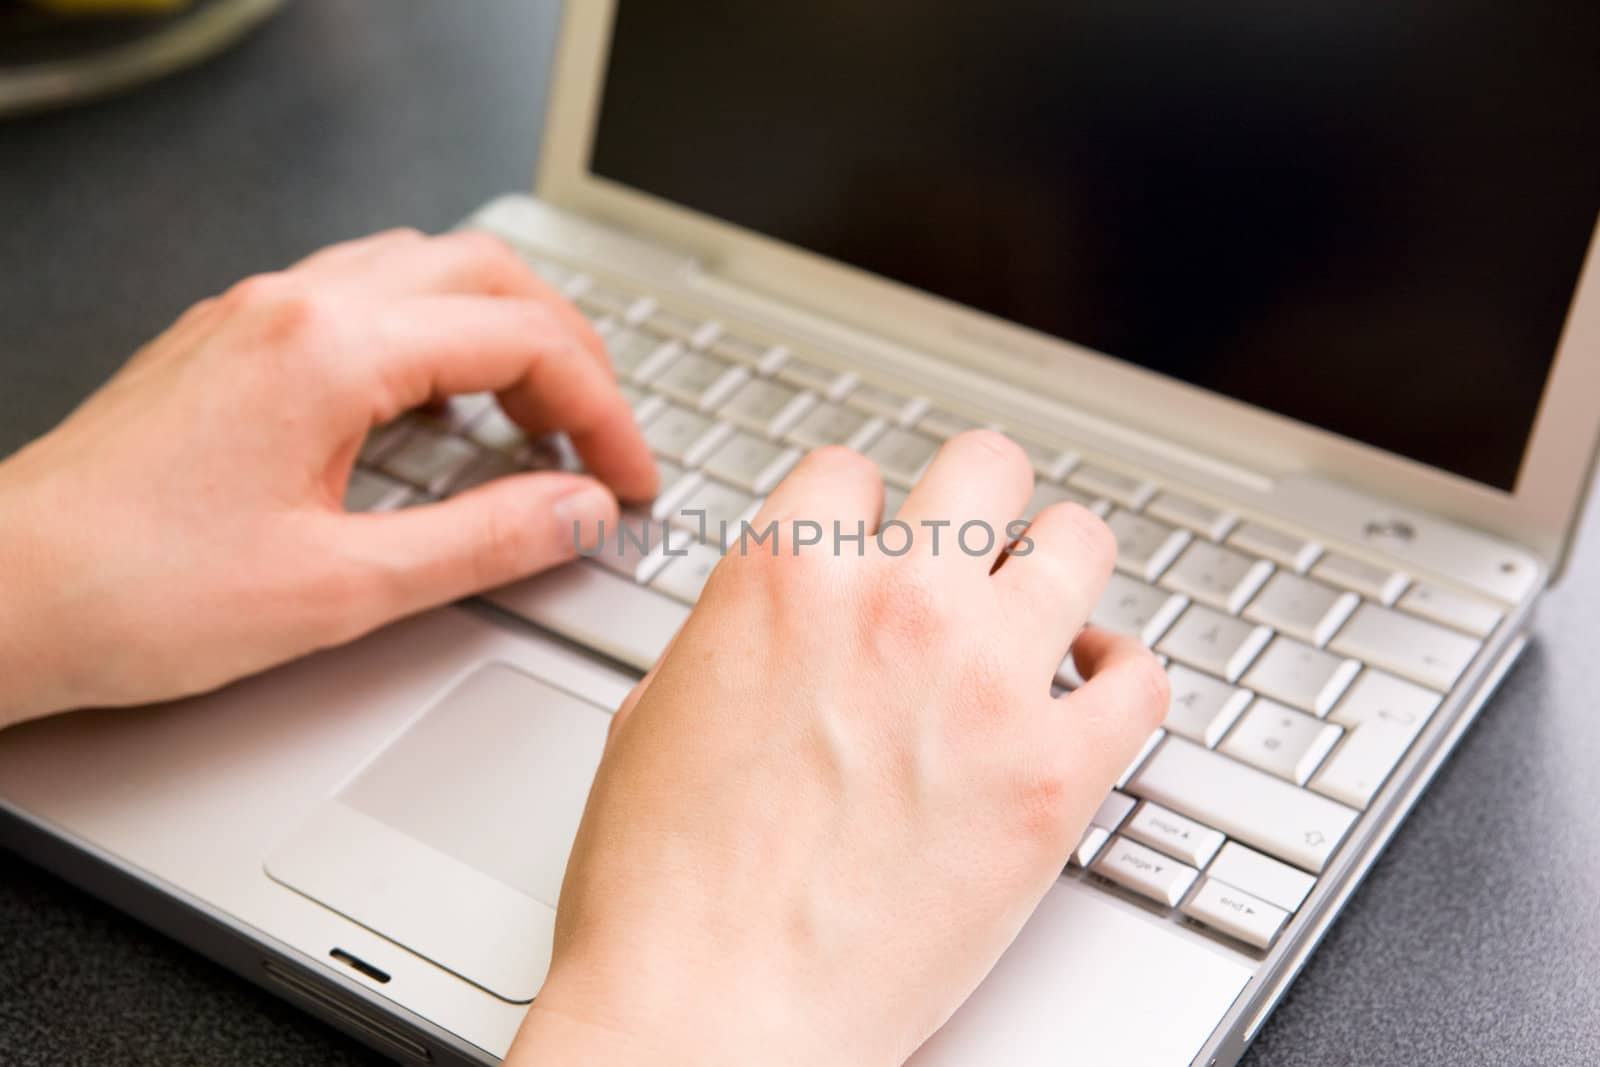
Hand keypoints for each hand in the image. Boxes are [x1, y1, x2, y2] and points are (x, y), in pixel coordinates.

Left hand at [0, 228, 655, 725]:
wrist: (0, 597)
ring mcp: (257, 311)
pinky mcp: (232, 338)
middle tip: (600, 436)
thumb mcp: (344, 588)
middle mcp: (294, 303)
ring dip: (502, 331)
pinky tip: (438, 407)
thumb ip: (486, 540)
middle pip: (486, 275)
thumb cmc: (136, 594)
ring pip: (425, 269)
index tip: (628, 478)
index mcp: (329, 348)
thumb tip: (579, 513)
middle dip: (568, 351)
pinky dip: (436, 337)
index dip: (602, 411)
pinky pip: (367, 294)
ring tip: (534, 418)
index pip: (522, 340)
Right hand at [511, 434, 1166, 1066]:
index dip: (864, 506)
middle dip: (978, 504)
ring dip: (1059, 570)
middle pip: (984, 466)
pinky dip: (1123, 679)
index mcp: (782, 578)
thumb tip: (778, 625)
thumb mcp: (653, 717)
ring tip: (1047, 609)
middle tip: (977, 545)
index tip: (876, 536)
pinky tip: (1094, 693)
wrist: (709, 1016)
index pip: (853, 469)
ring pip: (1078, 542)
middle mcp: (894, 604)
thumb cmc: (663, 893)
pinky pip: (1142, 682)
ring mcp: (986, 682)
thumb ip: (735, 638)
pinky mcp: (1054, 777)